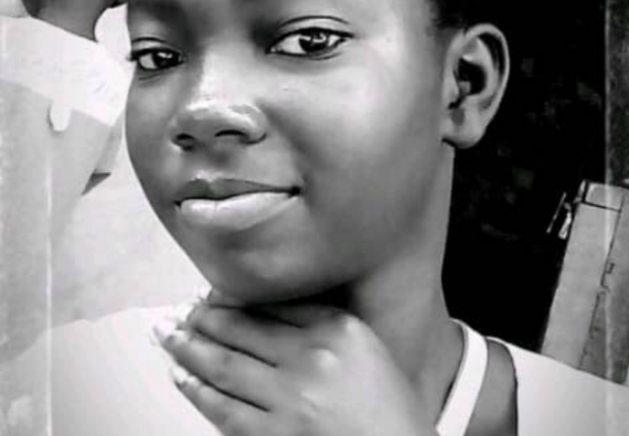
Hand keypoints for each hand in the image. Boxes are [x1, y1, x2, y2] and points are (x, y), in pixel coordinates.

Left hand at [157, 301, 434, 435]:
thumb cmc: (386, 409)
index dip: (232, 298)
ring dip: (189, 348)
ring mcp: (292, 399)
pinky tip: (180, 377)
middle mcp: (313, 357)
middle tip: (177, 311)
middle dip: (201, 318)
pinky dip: (198, 391)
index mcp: (338, 328)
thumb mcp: (364, 348)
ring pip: (225, 365)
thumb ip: (322, 322)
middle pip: (242, 329)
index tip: (208, 294)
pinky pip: (225, 409)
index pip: (270, 304)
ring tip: (166, 335)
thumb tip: (260, 310)